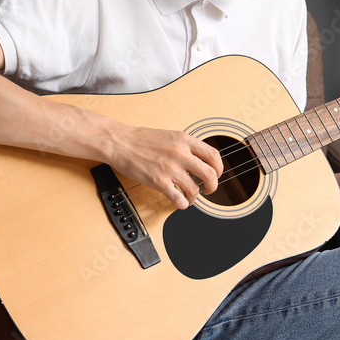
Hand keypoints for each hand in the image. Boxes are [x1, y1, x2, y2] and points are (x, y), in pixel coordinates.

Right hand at [108, 126, 223, 210]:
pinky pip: (178, 199)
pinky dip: (182, 204)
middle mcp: (180, 153)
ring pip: (195, 190)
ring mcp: (170, 168)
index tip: (216, 175)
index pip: (213, 156)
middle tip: (208, 190)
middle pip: (210, 175)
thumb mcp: (170, 135)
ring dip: (195, 198)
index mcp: (185, 140)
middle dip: (213, 187)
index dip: (219, 169)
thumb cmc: (141, 139)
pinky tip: (179, 202)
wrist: (120, 142)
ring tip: (189, 198)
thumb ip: (186, 146)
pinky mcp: (158, 181)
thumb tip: (200, 160)